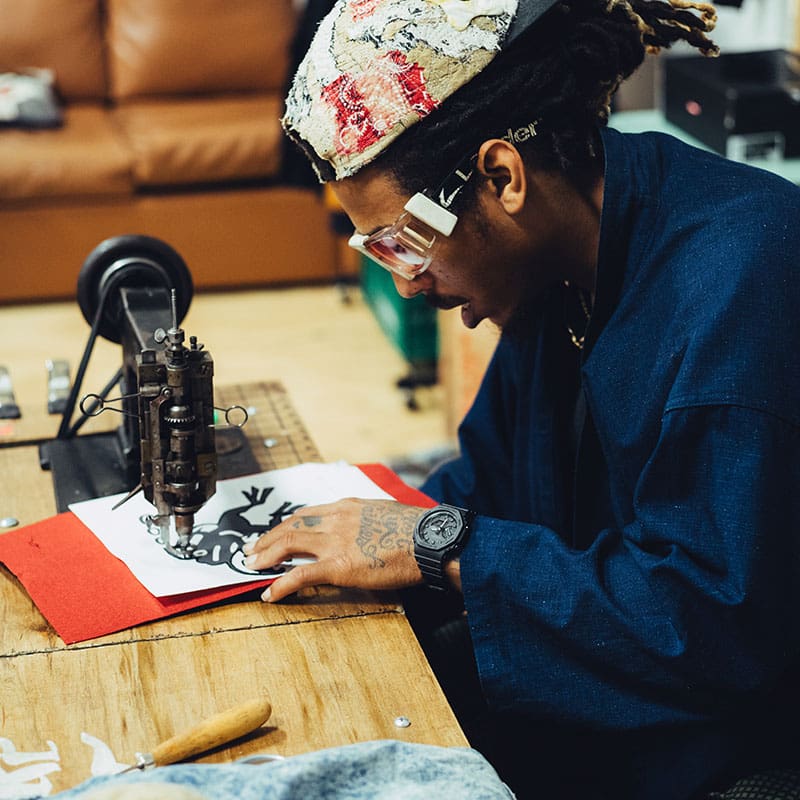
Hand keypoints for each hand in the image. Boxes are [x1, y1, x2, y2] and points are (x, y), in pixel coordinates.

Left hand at [242, 498, 426, 601]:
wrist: (429, 540)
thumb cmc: (416, 529)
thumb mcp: (385, 512)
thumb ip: (367, 518)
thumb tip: (364, 527)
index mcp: (348, 506)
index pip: (306, 514)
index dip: (286, 525)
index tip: (275, 533)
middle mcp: (336, 519)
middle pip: (291, 526)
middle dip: (267, 538)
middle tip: (252, 549)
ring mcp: (335, 541)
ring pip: (288, 544)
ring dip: (265, 556)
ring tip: (251, 566)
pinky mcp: (338, 566)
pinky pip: (300, 575)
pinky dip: (280, 585)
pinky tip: (270, 594)